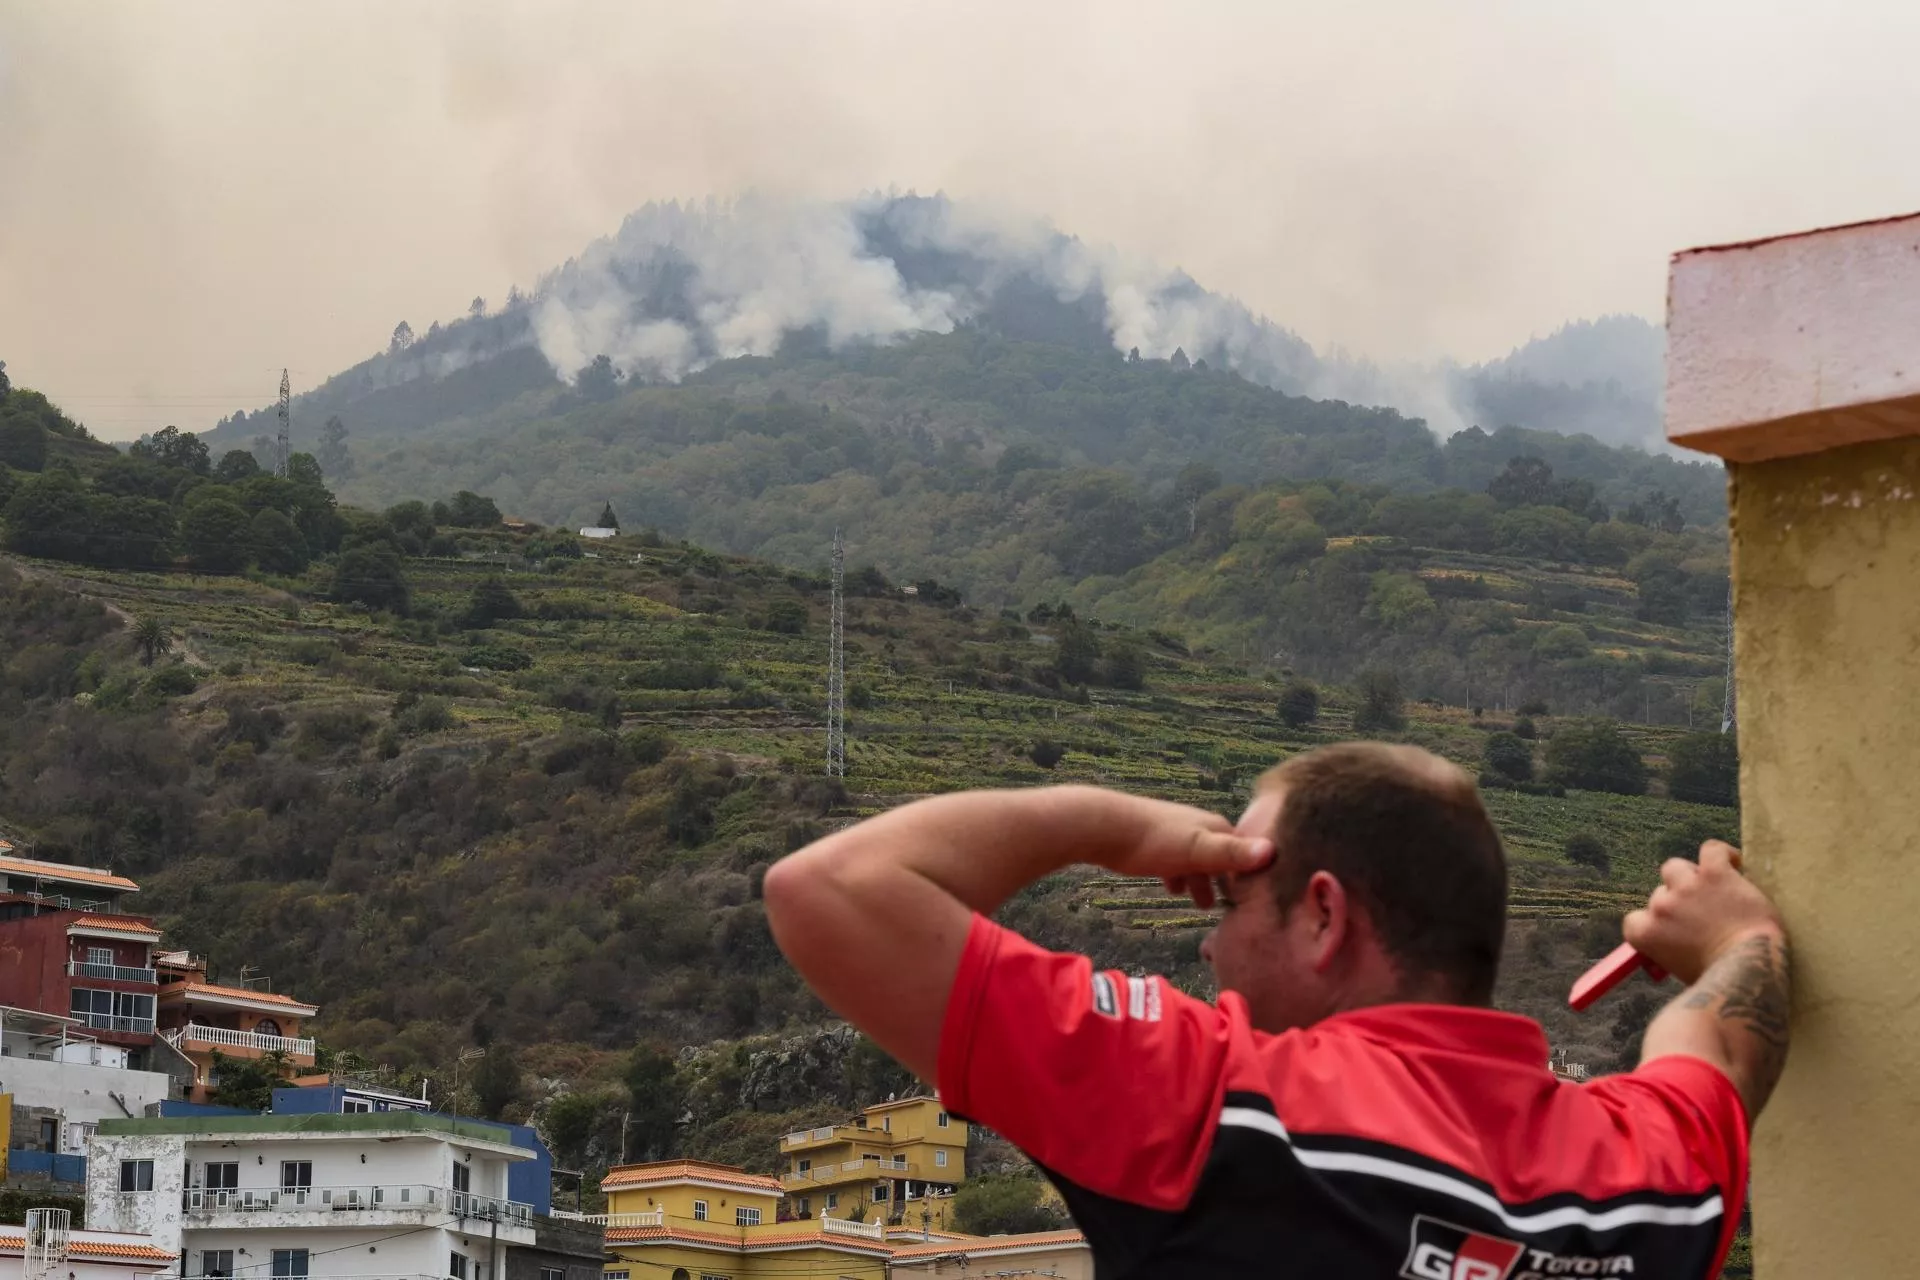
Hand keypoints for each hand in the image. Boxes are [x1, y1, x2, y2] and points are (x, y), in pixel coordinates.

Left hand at [1083, 794, 1273, 907]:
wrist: (1103, 828)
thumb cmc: (1153, 841)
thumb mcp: (1197, 851)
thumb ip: (1232, 854)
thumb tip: (1274, 851)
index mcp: (1215, 828)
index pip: (1244, 853)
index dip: (1252, 875)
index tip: (1258, 900)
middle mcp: (1199, 827)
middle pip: (1221, 858)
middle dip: (1226, 882)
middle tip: (1231, 910)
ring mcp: (1176, 834)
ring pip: (1196, 861)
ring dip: (1201, 882)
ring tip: (1202, 906)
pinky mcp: (1154, 843)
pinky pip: (1174, 861)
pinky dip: (1178, 876)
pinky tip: (1173, 890)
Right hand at [1622, 841, 1785, 985]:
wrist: (1750, 968)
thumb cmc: (1720, 977)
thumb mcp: (1680, 971)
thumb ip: (1669, 951)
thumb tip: (1676, 947)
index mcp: (1646, 932)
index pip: (1635, 919)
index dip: (1654, 923)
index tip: (1670, 930)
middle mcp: (1661, 905)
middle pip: (1661, 893)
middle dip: (1678, 903)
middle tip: (1703, 915)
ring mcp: (1687, 887)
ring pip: (1677, 868)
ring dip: (1691, 877)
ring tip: (1714, 889)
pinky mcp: (1715, 874)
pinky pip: (1712, 850)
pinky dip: (1723, 854)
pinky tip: (1735, 863)